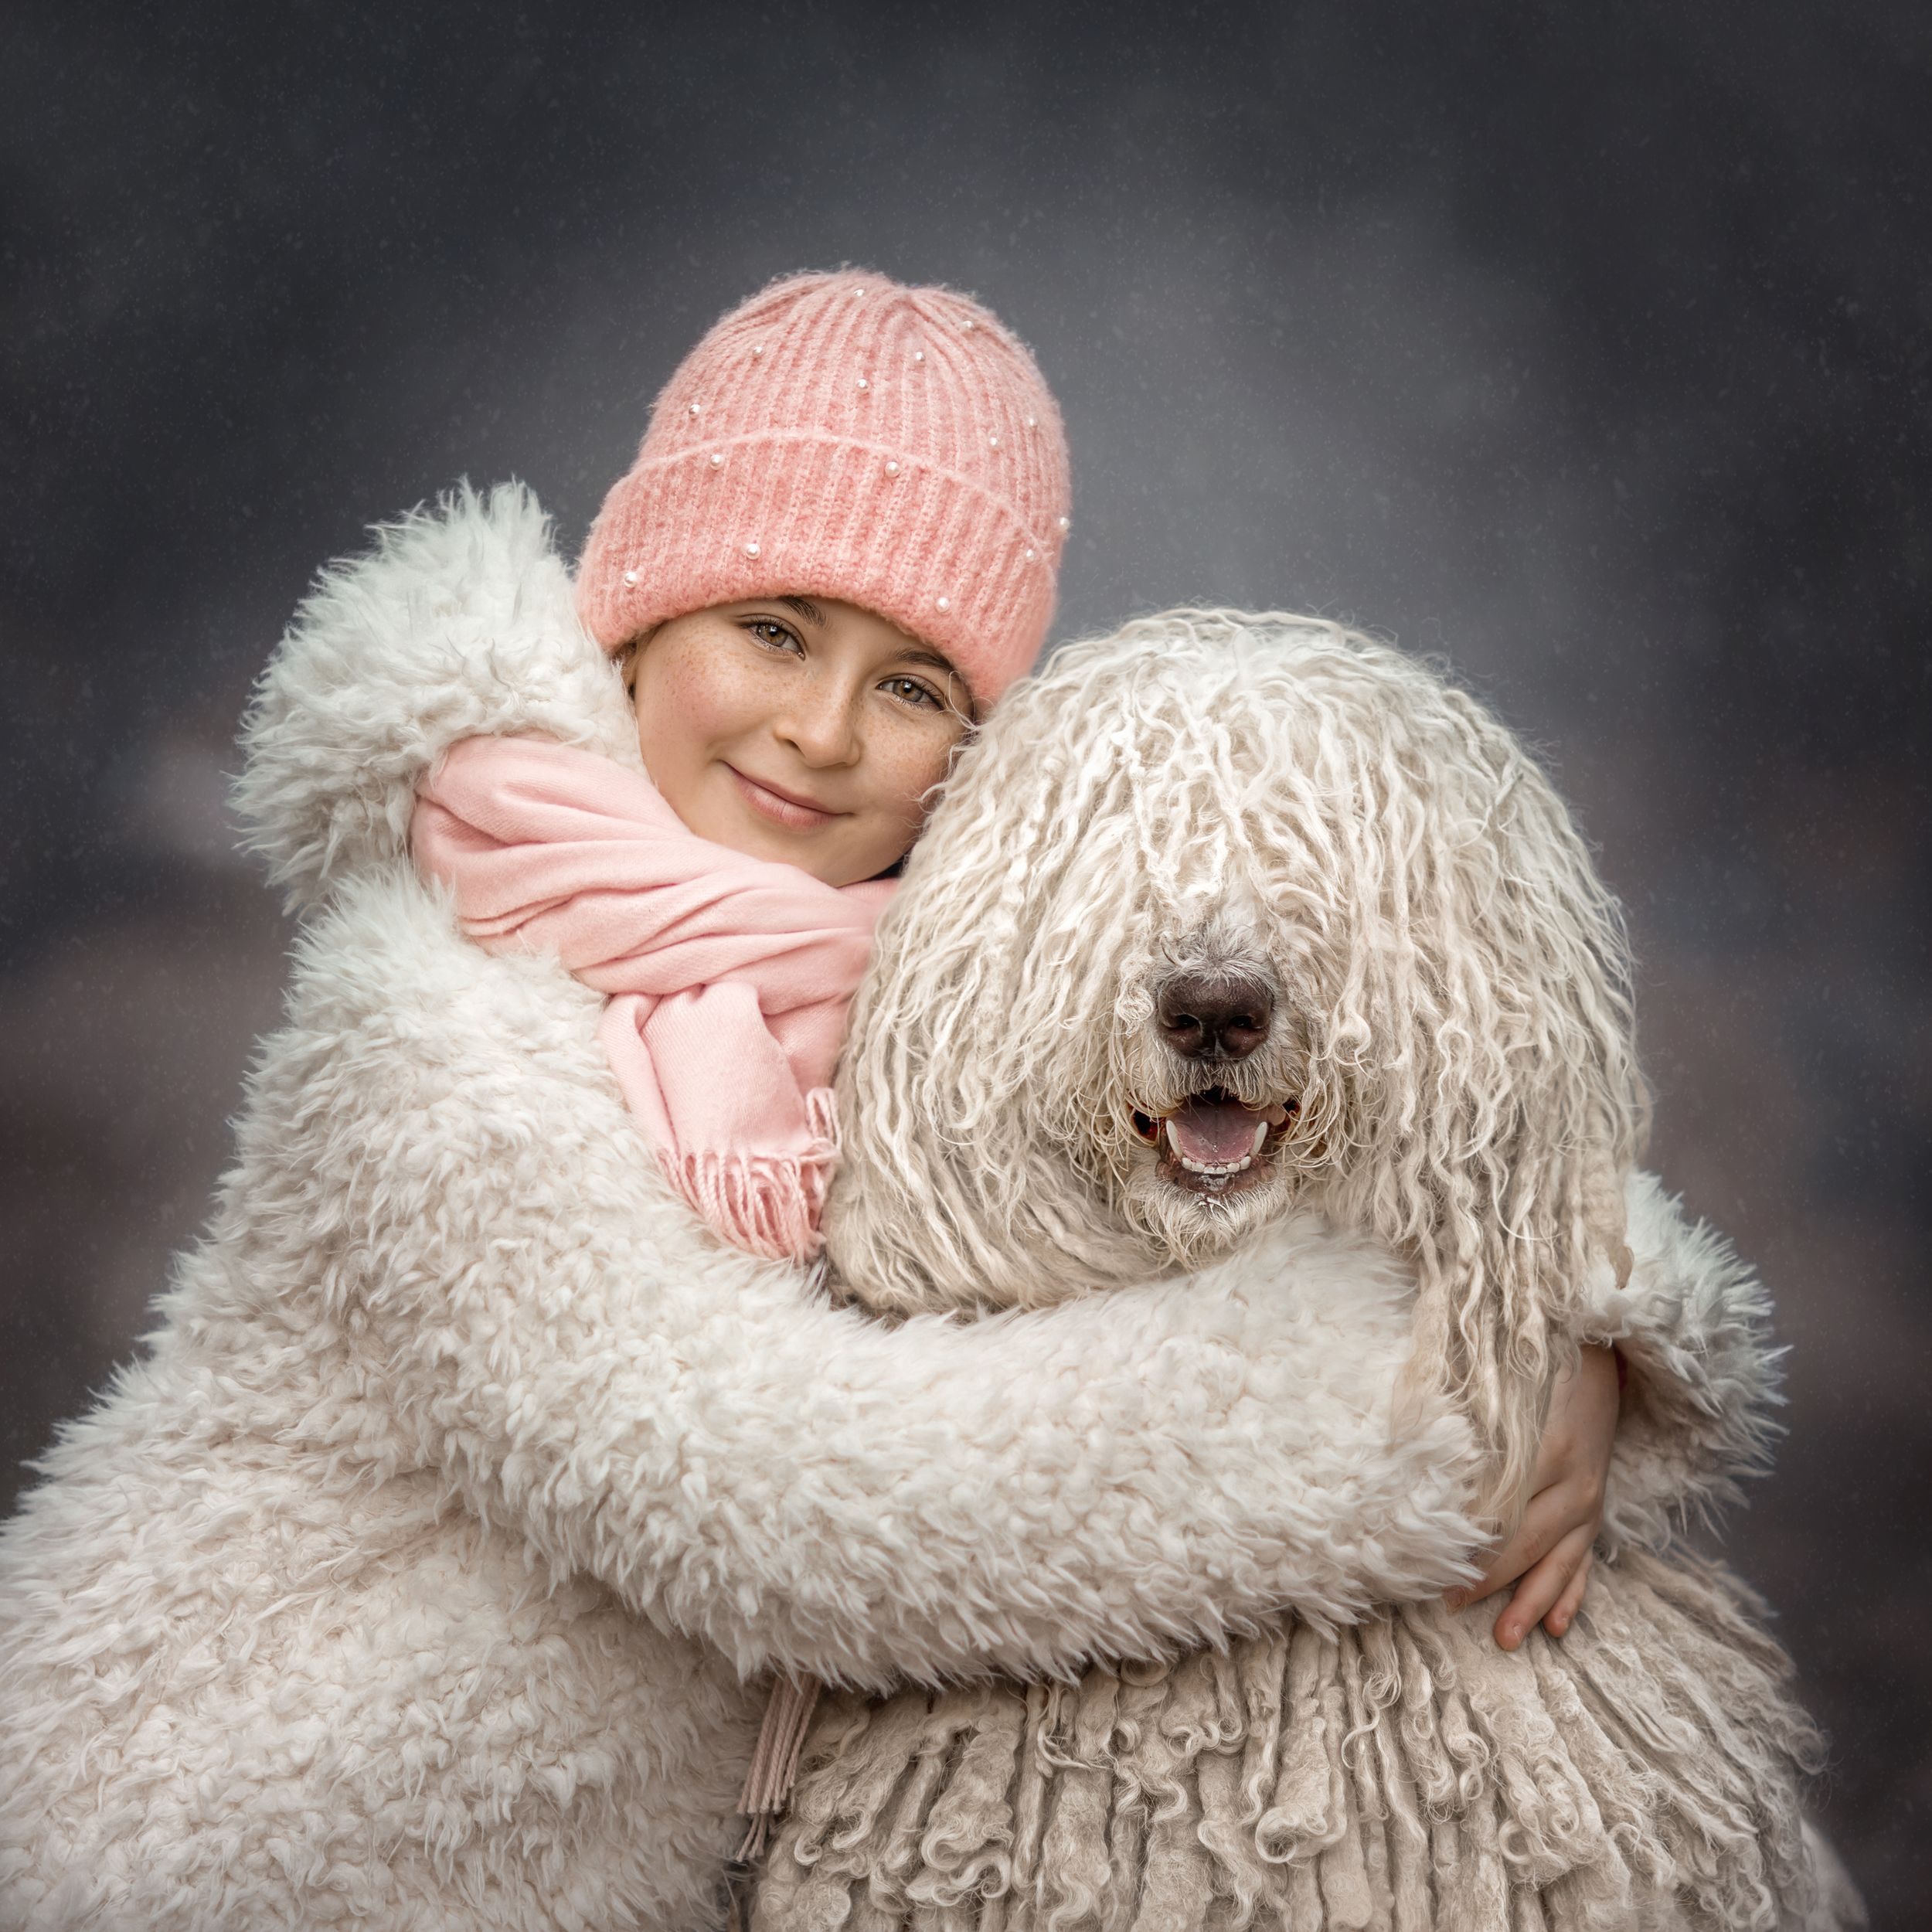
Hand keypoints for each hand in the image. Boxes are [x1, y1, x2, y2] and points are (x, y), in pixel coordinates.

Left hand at [1445, 1342, 1620, 1649]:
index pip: (1501, 1507)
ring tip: (1506, 1639)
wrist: (1602, 1355)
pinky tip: (1557, 1626)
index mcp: (1546, 1449)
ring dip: (1531, 1601)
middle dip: (1489, 1579)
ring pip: (1559, 1562)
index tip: (1432, 1563)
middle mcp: (1574, 1483)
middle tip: (1448, 1605)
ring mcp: (1589, 1500)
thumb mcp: (1503, 1388)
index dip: (1468, 1537)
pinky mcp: (1598, 1509)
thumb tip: (1418, 1453)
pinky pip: (1586, 1560)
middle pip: (1526, 1541)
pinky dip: (1572, 1594)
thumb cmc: (1537, 1368)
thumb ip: (1471, 1421)